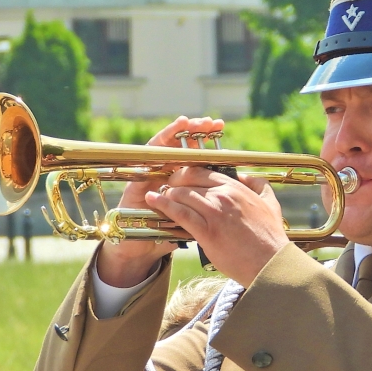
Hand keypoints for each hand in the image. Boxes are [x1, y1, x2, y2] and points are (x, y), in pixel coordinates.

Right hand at [95, 116, 224, 287]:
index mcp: (181, 184)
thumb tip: (234, 201)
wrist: (137, 249)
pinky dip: (162, 140)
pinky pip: (148, 155)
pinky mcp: (137, 177)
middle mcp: (165, 175)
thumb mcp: (193, 222)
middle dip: (196, 133)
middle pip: (182, 147)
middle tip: (213, 122)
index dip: (209, 144)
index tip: (222, 130)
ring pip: (165, 147)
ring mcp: (150, 174)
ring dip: (178, 132)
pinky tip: (174, 129)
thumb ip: (208, 210)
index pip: (196, 157)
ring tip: (191, 121)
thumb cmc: (165, 236)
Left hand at [145, 167, 287, 286]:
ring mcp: (215, 213)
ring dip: (166, 194)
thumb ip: (259, 186)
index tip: (179, 178)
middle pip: (189, 180)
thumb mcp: (271, 204)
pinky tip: (154, 202)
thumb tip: (247, 177)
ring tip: (156, 197)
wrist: (270, 263)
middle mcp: (224, 196)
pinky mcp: (207, 232)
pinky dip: (164, 206)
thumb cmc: (270, 237)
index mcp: (237, 188)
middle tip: (165, 187)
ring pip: (182, 195)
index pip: (203, 171)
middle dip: (173, 182)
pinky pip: (180, 214)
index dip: (186, 173)